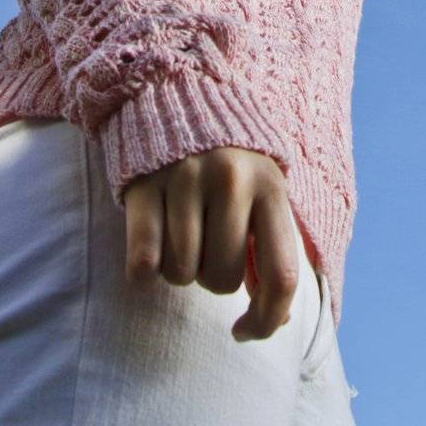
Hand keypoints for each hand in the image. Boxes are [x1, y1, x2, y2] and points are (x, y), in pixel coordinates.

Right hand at [123, 146, 297, 342]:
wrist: (175, 93)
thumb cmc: (228, 159)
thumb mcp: (263, 188)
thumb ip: (273, 246)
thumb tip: (277, 319)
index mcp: (270, 185)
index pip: (282, 275)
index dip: (267, 320)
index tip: (245, 331)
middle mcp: (231, 180)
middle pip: (222, 279)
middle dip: (211, 275)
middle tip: (205, 240)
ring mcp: (185, 178)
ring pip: (181, 274)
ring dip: (178, 268)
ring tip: (180, 231)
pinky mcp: (144, 184)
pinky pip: (143, 262)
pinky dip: (142, 269)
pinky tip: (151, 241)